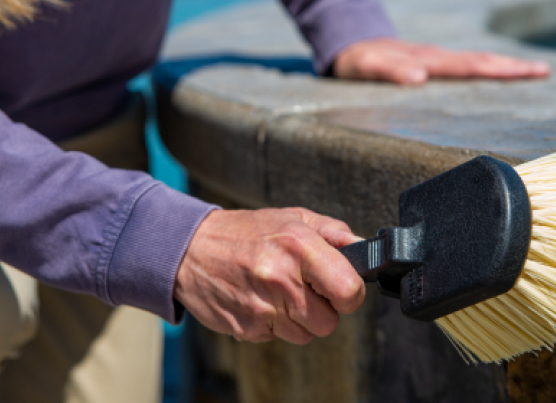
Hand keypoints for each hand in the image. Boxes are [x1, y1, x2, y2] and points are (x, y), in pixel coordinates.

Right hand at [173, 207, 364, 343]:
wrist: (191, 249)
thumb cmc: (246, 232)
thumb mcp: (292, 218)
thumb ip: (333, 232)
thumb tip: (364, 249)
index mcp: (299, 246)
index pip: (349, 291)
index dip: (350, 293)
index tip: (340, 286)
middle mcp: (281, 278)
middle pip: (329, 322)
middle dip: (322, 308)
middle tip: (304, 287)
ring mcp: (262, 307)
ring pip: (305, 334)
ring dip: (298, 318)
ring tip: (279, 291)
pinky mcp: (246, 328)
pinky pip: (278, 337)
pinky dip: (274, 323)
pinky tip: (260, 299)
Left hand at [332, 37, 550, 84]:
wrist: (345, 43)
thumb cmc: (353, 60)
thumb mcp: (365, 66)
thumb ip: (389, 71)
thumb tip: (420, 78)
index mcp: (427, 60)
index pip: (471, 66)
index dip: (502, 70)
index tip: (533, 72)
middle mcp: (435, 57)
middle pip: (480, 62)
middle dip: (514, 68)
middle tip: (546, 72)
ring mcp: (434, 58)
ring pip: (474, 61)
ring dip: (503, 67)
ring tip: (535, 72)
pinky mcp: (429, 63)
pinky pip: (463, 66)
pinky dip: (485, 68)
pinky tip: (498, 75)